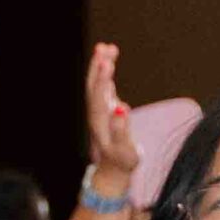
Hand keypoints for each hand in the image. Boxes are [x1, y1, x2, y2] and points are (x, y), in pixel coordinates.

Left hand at [84, 43, 139, 175]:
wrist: (112, 172)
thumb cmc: (121, 162)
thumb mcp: (125, 151)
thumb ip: (121, 130)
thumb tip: (121, 108)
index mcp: (100, 121)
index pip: (100, 95)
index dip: (103, 79)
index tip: (107, 62)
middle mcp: (96, 114)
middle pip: (94, 85)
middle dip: (99, 65)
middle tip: (105, 46)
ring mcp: (99, 112)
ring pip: (97, 85)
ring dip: (101, 66)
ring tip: (108, 48)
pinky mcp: (104, 113)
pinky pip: (102, 89)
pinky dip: (105, 76)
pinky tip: (108, 65)